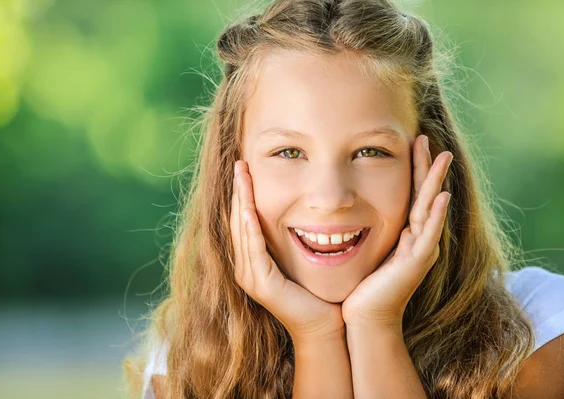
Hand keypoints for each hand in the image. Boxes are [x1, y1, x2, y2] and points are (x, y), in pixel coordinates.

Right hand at [231, 160, 343, 341]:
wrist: (326, 325)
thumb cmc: (318, 292)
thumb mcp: (300, 257)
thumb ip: (291, 237)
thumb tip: (298, 210)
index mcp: (252, 261)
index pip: (243, 220)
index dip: (243, 194)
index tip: (245, 169)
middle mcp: (245, 268)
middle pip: (237, 221)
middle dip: (238, 191)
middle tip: (239, 163)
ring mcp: (251, 277)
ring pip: (241, 230)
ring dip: (241, 202)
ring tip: (241, 176)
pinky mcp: (262, 284)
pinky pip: (254, 249)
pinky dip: (251, 228)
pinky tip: (250, 209)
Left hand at [341, 135, 452, 331]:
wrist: (364, 319)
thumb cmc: (361, 288)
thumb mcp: (365, 251)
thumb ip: (366, 232)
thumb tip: (350, 213)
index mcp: (405, 235)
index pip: (412, 194)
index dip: (413, 169)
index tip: (411, 143)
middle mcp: (417, 240)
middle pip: (424, 195)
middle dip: (426, 167)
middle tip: (425, 138)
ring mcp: (420, 251)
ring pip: (430, 209)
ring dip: (435, 182)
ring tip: (442, 156)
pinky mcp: (415, 263)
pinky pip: (428, 234)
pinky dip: (435, 215)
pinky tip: (441, 196)